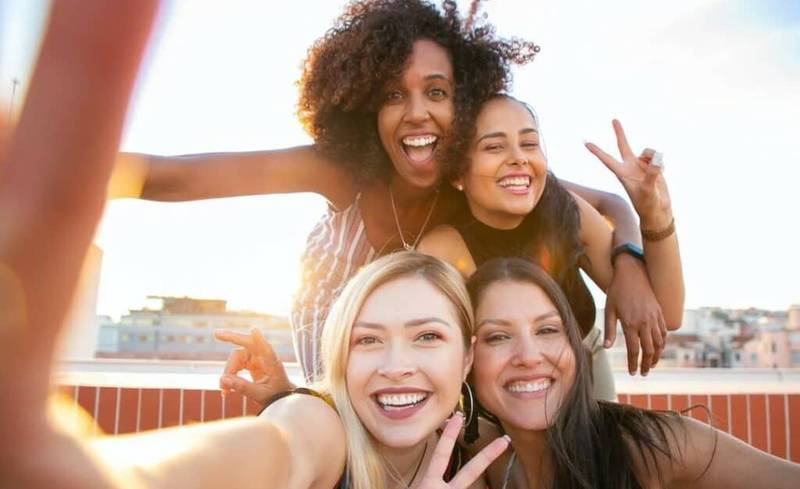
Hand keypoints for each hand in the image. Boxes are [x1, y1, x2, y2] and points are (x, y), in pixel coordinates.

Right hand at [214, 328, 293, 406]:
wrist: (280, 395)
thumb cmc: (275, 394)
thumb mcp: (259, 394)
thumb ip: (242, 387)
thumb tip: (222, 379)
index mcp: (272, 362)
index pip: (265, 348)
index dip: (259, 339)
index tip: (254, 330)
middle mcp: (264, 355)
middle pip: (242, 348)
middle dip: (230, 356)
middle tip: (218, 353)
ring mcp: (256, 356)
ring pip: (235, 357)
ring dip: (228, 372)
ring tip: (225, 391)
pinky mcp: (250, 361)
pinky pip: (235, 364)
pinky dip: (229, 375)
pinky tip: (226, 390)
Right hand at [418, 414, 509, 488]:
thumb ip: (419, 485)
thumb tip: (417, 483)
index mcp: (429, 484)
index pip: (441, 454)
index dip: (449, 434)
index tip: (459, 418)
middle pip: (471, 471)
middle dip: (489, 455)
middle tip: (505, 441)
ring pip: (473, 487)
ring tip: (483, 479)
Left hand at [585, 119, 672, 228]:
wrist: (657, 210)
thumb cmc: (648, 204)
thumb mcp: (649, 191)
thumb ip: (652, 174)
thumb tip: (656, 158)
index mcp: (622, 173)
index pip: (607, 160)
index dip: (597, 151)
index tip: (585, 142)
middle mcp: (630, 167)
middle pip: (623, 146)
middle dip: (620, 133)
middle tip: (614, 119)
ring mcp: (641, 166)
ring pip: (648, 152)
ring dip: (653, 157)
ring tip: (656, 171)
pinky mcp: (652, 167)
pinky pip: (658, 158)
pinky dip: (661, 164)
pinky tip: (661, 174)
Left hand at [604, 255, 666, 375]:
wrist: (632, 273)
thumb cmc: (617, 291)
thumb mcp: (609, 310)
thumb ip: (610, 330)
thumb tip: (607, 348)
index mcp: (630, 324)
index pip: (634, 350)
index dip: (633, 363)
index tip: (632, 373)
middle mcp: (645, 322)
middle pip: (649, 350)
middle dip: (647, 364)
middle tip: (643, 373)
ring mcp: (654, 317)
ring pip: (660, 342)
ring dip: (657, 356)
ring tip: (652, 364)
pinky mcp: (659, 312)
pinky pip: (664, 332)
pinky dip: (663, 343)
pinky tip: (659, 349)